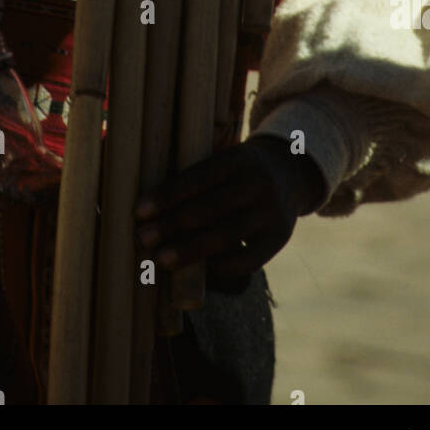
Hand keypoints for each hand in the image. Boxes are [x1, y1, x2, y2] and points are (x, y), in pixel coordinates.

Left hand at [135, 138, 325, 284]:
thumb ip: (193, 178)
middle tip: (142, 238)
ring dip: (189, 250)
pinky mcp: (280, 238)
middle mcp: (259, 183)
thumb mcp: (223, 160)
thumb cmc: (236, 170)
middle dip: (172, 225)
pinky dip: (220, 267)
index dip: (167, 196)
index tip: (139, 212)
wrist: (289, 173)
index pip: (198, 177)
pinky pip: (248, 260)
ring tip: (160, 259)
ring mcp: (272, 212)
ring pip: (227, 236)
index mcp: (239, 158)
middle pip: (210, 208)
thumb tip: (146, 209)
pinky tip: (197, 271)